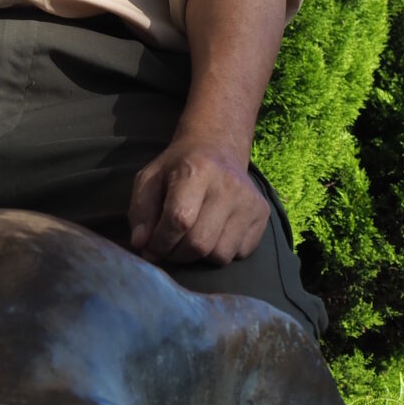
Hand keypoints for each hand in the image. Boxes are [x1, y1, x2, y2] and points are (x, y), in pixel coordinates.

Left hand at [127, 139, 268, 266]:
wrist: (217, 147)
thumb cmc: (178, 167)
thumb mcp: (149, 179)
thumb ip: (140, 212)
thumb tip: (141, 245)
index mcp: (196, 171)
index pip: (178, 221)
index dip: (160, 242)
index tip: (151, 246)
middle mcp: (228, 186)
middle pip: (200, 243)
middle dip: (176, 254)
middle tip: (168, 247)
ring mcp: (249, 202)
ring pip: (221, 255)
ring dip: (199, 257)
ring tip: (189, 240)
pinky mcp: (263, 214)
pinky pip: (239, 254)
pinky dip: (221, 252)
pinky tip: (213, 233)